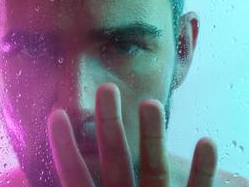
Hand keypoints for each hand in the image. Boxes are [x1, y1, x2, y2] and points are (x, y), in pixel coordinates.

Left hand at [47, 83, 216, 186]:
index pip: (75, 175)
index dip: (65, 146)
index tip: (57, 114)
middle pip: (115, 157)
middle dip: (110, 123)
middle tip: (107, 89)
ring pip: (155, 165)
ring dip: (154, 136)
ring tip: (151, 104)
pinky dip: (204, 170)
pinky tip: (206, 143)